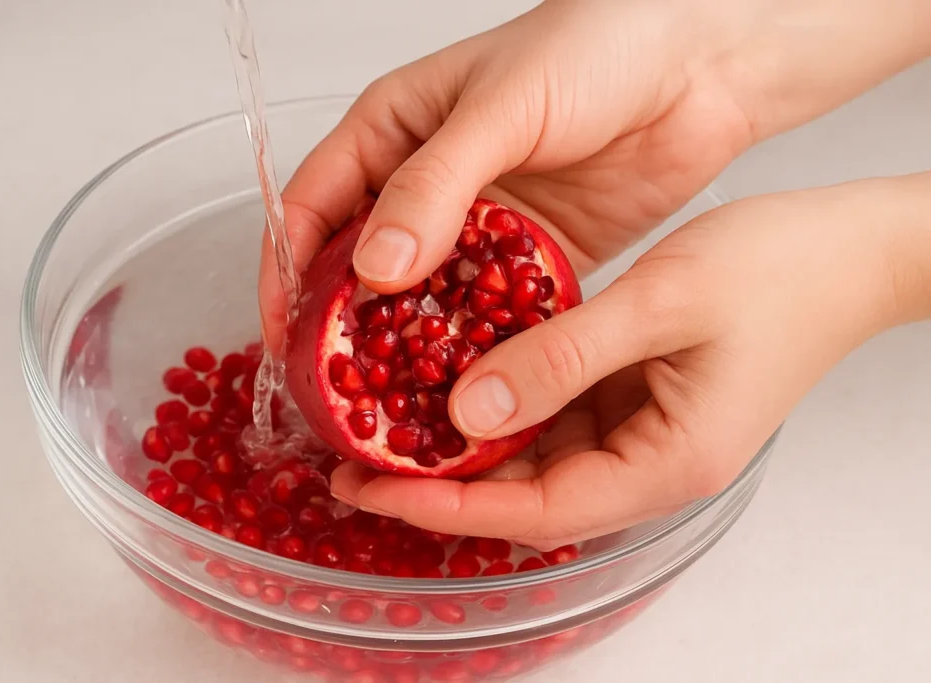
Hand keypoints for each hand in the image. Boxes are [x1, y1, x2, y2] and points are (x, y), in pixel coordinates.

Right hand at [259, 0, 929, 349]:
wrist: (699, 63)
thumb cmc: (593, 49)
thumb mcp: (499, 108)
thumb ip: (433, 186)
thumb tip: (372, 269)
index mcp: (393, 134)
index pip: (313, 208)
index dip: (287, 272)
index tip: (283, 337)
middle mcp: (426, 187)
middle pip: (361, 269)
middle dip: (344, 329)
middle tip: (337, 392)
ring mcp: (478, 229)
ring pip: (424, 301)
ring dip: (410, 351)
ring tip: (398, 407)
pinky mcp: (529, 260)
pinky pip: (489, 314)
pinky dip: (476, 349)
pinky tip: (470, 386)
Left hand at [330, 174, 930, 547]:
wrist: (850, 252)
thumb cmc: (780, 273)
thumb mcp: (662, 304)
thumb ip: (563, 358)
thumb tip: (467, 413)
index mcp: (666, 465)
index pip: (535, 509)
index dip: (446, 504)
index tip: (370, 486)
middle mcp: (649, 464)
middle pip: (527, 495)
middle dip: (440, 483)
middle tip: (354, 459)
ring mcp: (641, 433)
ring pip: (536, 456)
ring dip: (464, 444)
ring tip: (384, 420)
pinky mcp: (634, 399)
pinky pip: (556, 414)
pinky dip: (503, 401)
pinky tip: (452, 375)